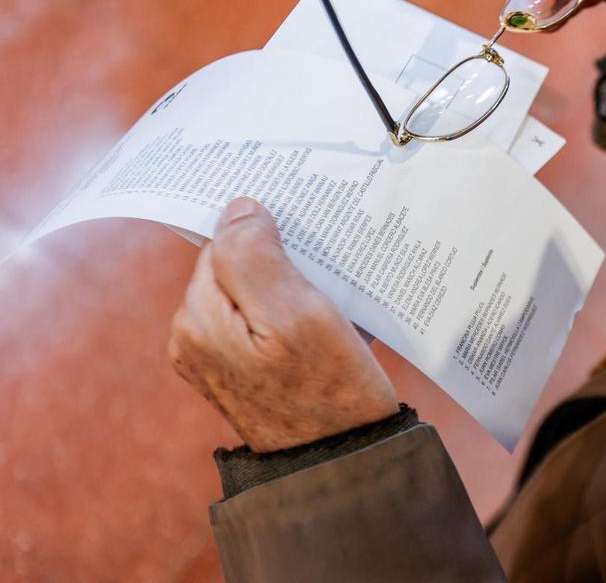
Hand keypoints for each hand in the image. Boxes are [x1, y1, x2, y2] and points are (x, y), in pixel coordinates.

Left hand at [169, 197, 397, 451]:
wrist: (344, 463)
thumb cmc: (326, 391)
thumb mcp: (297, 313)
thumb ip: (256, 256)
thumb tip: (238, 208)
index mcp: (197, 320)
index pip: (223, 243)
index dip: (266, 234)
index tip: (306, 238)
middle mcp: (196, 339)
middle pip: (236, 267)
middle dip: (280, 260)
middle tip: (327, 272)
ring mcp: (218, 359)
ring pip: (255, 292)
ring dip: (293, 285)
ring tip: (332, 299)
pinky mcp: (245, 372)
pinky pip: (266, 320)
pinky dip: (296, 311)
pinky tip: (329, 323)